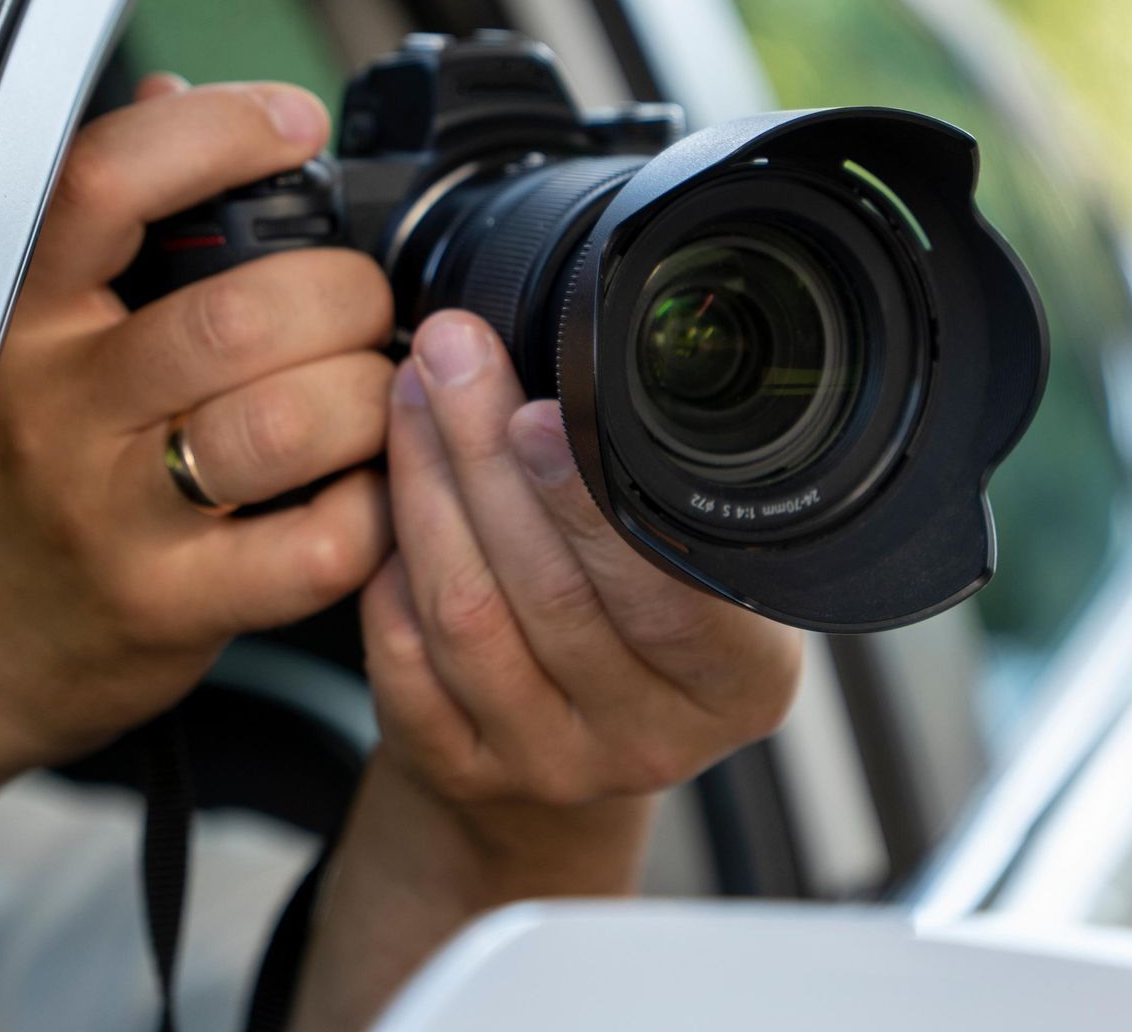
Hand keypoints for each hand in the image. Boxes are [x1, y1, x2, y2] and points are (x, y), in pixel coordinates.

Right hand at [0, 76, 394, 862]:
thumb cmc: (11, 479)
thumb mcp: (28, 339)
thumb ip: (105, 224)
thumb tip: (175, 102)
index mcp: (24, 320)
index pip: (106, 186)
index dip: (218, 134)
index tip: (292, 125)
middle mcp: (62, 409)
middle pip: (243, 315)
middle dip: (347, 294)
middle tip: (364, 308)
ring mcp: (114, 516)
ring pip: (291, 422)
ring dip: (368, 397)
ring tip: (369, 396)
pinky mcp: (173, 607)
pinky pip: (319, 546)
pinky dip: (375, 507)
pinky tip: (361, 489)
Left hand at [294, 310, 802, 1028]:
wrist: (584, 751)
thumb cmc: (650, 622)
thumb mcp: (704, 567)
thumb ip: (667, 500)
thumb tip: (585, 365)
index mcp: (743, 681)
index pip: (672, 599)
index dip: (593, 503)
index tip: (540, 406)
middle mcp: (654, 739)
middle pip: (553, 593)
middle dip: (488, 455)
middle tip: (454, 356)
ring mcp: (553, 767)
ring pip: (468, 617)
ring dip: (428, 491)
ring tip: (413, 396)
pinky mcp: (464, 774)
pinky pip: (405, 663)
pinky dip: (388, 572)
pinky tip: (388, 500)